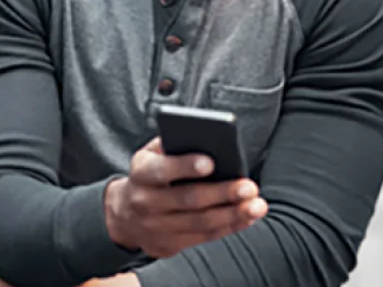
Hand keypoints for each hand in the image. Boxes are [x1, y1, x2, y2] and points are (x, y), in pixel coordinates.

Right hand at [104, 136, 267, 257]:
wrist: (124, 213)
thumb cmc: (153, 172)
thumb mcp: (154, 153)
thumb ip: (176, 143)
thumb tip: (210, 137)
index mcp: (141, 172)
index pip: (162, 169)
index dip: (186, 166)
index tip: (211, 162)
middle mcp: (144, 201)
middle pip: (188, 199)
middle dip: (222, 193)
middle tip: (249, 187)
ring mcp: (155, 227)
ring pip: (199, 222)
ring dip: (232, 214)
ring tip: (257, 205)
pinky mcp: (167, 245)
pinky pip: (203, 237)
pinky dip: (229, 227)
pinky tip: (248, 217)